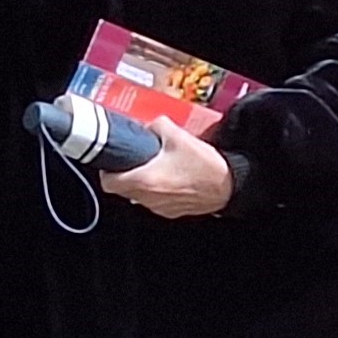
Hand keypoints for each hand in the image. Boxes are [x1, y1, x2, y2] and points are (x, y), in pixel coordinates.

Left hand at [99, 127, 234, 220]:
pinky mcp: (172, 212)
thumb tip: (150, 125)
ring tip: (154, 168)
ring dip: (141, 183)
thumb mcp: (179, 136)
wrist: (230, 186)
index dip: (107, 170)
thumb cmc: (205, 165)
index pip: (108, 183)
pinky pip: (154, 201)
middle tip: (134, 160)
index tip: (114, 160)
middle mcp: (148, 198)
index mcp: (145, 181)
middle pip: (121, 189)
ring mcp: (160, 208)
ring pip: (137, 196)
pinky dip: (156, 191)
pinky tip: (169, 178)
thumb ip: (158, 126)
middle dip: (124, 174)